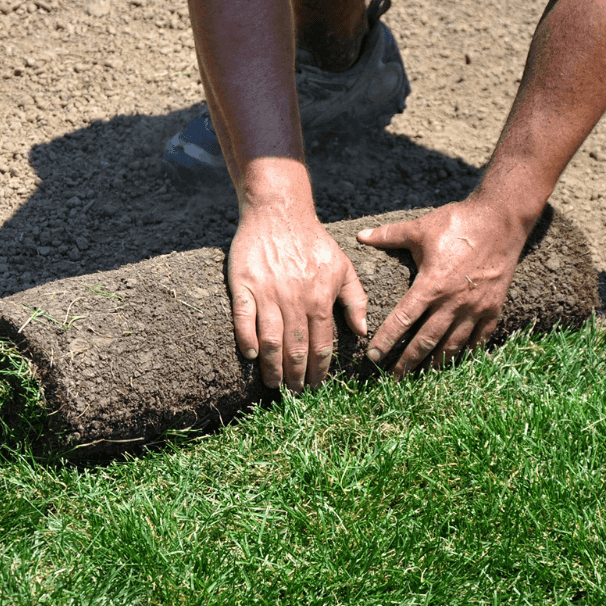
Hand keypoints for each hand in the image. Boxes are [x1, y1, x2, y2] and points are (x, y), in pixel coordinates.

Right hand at [229, 200, 367, 391]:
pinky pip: (244, 319)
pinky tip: (251, 355)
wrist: (279, 211)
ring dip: (273, 367)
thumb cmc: (313, 240)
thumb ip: (356, 299)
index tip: (316, 386)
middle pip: (296, 348)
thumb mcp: (343, 266)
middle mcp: (295, 299)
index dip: (319, 369)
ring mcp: (267, 293)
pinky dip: (246, 339)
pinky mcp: (243, 285)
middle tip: (294, 393)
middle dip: (296, 376)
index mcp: (320, 298)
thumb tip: (362, 333)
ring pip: (271, 340)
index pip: (321, 344)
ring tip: (274, 384)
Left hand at [356, 199, 531, 376]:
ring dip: (435, 363)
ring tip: (422, 377)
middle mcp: (453, 301)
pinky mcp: (494, 307)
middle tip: (393, 379)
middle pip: (426, 340)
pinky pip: (479, 338)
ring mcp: (475, 307)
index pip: (403, 320)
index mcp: (431, 285)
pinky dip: (467, 353)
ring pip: (452, 344)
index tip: (372, 357)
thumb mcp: (420, 228)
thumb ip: (388, 236)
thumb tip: (359, 236)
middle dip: (408, 362)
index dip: (386, 340)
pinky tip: (456, 363)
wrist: (501, 218)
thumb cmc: (458, 222)